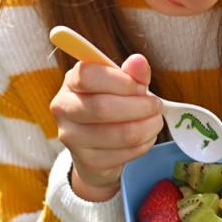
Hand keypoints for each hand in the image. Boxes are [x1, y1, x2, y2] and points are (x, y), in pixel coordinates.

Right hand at [50, 54, 163, 201]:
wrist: (98, 146)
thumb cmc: (112, 105)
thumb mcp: (122, 85)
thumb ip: (132, 73)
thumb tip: (139, 61)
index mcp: (71, 82)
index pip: (89, 76)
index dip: (122, 81)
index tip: (141, 87)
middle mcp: (64, 108)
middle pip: (103, 107)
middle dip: (140, 107)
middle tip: (157, 106)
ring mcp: (72, 137)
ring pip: (119, 134)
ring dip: (147, 127)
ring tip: (155, 121)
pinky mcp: (87, 161)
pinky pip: (125, 153)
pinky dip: (144, 144)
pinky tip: (146, 137)